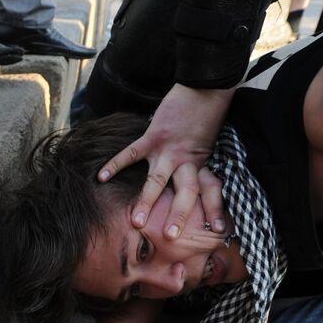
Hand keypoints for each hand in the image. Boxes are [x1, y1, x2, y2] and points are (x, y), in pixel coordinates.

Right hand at [98, 84, 235, 240]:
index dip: (215, 209)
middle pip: (185, 191)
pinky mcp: (153, 135)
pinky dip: (115, 164)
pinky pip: (132, 153)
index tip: (221, 230)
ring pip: (157, 180)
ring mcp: (168, 148)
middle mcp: (187, 159)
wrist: (205, 84)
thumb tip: (196, 177)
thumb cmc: (209, 113)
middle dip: (179, 214)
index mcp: (202, 162)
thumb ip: (200, 161)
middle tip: (172, 237)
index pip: (211, 190)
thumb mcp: (210, 141)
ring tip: (136, 222)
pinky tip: (102, 177)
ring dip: (146, 201)